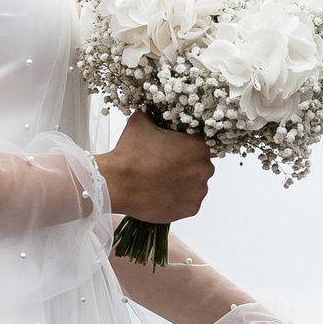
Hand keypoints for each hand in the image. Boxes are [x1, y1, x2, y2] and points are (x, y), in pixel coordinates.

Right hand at [97, 111, 212, 223]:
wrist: (118, 183)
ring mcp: (198, 191)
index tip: (174, 150)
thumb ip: (154, 116)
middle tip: (164, 166)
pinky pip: (188, 202)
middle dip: (186, 165)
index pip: (201, 144)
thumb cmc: (130, 152)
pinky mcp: (191, 209)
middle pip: (200, 165)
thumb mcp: (141, 122)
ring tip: (161, 182)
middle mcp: (204, 169)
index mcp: (199, 146)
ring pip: (195, 185)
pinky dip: (178, 199)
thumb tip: (153, 113)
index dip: (186, 147)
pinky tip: (161, 193)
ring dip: (183, 183)